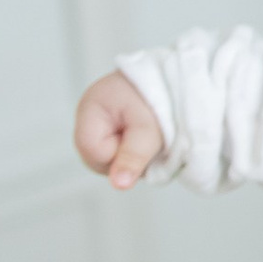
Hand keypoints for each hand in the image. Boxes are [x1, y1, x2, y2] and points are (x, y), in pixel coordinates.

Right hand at [75, 70, 163, 187]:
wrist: (175, 76)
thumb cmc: (161, 95)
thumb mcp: (149, 128)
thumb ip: (133, 157)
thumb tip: (119, 185)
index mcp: (90, 108)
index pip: (94, 152)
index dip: (121, 154)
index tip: (142, 137)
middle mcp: (87, 116)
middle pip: (96, 159)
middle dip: (125, 158)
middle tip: (148, 139)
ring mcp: (95, 122)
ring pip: (106, 160)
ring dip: (130, 156)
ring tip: (148, 135)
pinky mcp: (107, 127)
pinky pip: (114, 153)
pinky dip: (131, 151)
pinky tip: (144, 138)